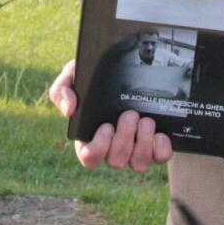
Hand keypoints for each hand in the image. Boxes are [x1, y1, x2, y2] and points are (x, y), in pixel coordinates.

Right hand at [46, 59, 172, 170]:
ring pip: (138, 163)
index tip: (106, 126)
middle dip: (124, 139)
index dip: (98, 148)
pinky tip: (159, 133)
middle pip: (115, 160)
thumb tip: (69, 109)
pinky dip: (161, 149)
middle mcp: (113, 147)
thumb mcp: (73, 75)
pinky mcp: (155, 144)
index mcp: (90, 136)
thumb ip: (62, 90)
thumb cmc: (94, 75)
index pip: (89, 158)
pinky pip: (160, 157)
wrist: (126, 61)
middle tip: (130, 114)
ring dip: (142, 143)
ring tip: (146, 120)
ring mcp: (135, 148)